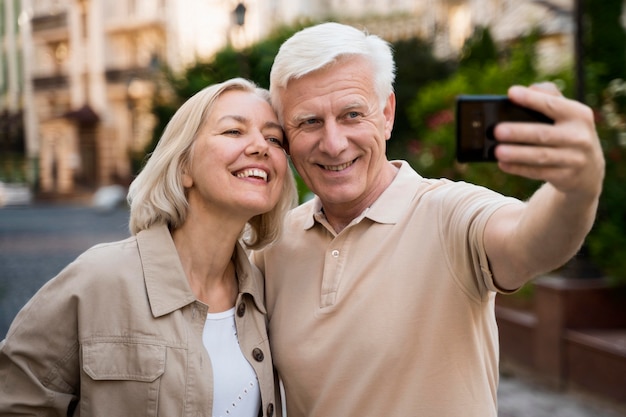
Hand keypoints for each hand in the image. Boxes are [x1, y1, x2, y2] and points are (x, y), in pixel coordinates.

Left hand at [494, 83, 604, 199]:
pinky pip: (538, 173)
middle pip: (544, 134)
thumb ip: (549, 96)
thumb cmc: (568, 132)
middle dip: (519, 132)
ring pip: (541, 156)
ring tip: (497, 151)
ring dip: (517, 154)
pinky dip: (519, 169)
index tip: (511, 93)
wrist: (589, 169)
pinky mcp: (566, 177)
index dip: (531, 99)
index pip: (552, 105)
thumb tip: (530, 89)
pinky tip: (503, 164)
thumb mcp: (567, 114)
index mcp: (578, 115)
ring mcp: (574, 159)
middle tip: (497, 130)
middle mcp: (579, 136)